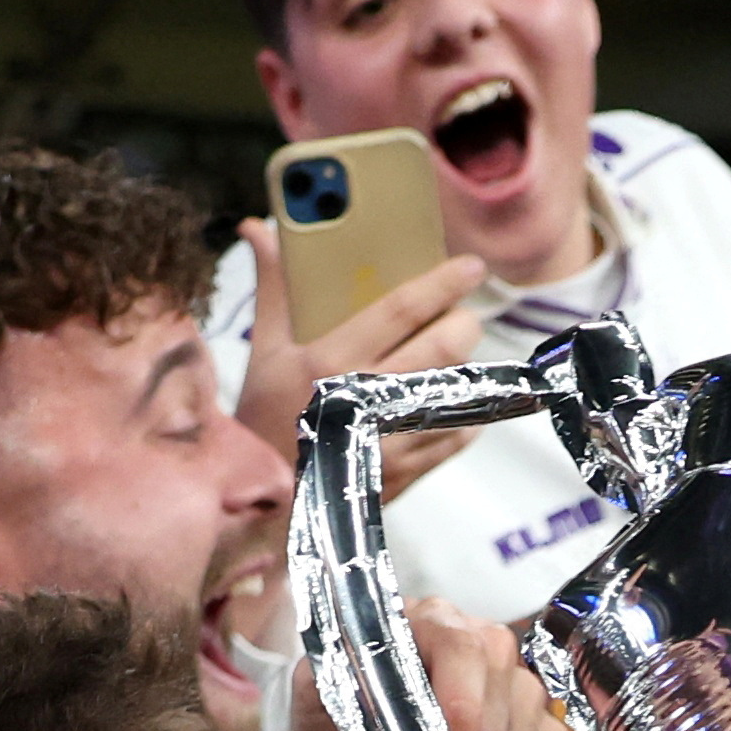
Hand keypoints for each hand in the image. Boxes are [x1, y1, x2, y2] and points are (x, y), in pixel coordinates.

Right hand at [230, 223, 489, 494]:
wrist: (268, 501)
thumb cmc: (265, 419)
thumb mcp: (265, 351)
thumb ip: (274, 287)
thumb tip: (258, 228)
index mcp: (329, 361)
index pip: (402, 311)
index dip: (443, 283)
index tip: (471, 266)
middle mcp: (365, 399)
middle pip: (445, 349)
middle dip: (464, 323)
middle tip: (463, 315)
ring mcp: (389, 440)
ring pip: (459, 392)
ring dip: (467, 367)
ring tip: (456, 355)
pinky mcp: (406, 472)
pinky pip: (457, 435)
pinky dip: (465, 414)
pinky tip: (452, 401)